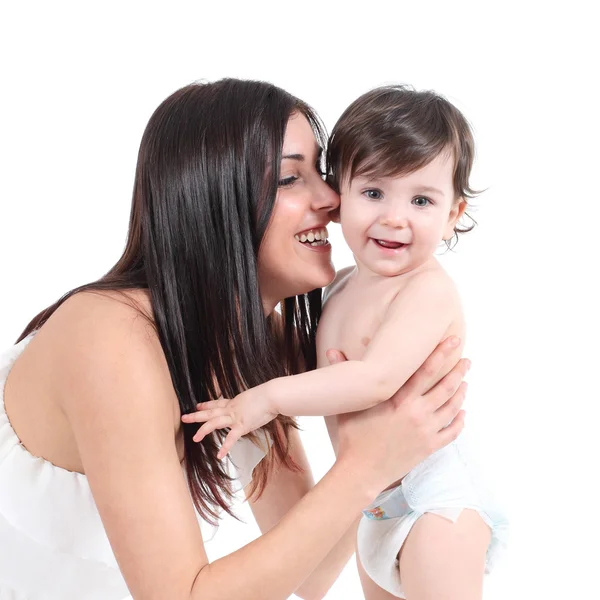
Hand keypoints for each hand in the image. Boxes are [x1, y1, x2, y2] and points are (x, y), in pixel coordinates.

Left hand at [181, 392, 277, 458]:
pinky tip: (219, 455)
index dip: (206, 405)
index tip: (197, 406)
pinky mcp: (242, 425)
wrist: (273, 395)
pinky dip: (225, 447)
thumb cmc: (269, 395)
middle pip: (210, 412)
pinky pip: (231, 438)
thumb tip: (252, 407)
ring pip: (214, 423)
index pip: (217, 403)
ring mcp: (236, 417)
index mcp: (235, 402)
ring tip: (194, 438)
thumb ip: (250, 404)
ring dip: (203, 430)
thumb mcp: (255, 398)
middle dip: (196, 415)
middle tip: (184, 417)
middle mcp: (232, 409)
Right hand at [328, 336, 468, 499]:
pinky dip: (460, 420)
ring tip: (465, 382)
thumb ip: (343, 374)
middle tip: (467, 360)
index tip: (453, 341)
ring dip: (461, 392)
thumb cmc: (352, 437)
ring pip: (452, 407)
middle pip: (445, 386)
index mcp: (398, 399)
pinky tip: (462, 412)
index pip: (425, 370)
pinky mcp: (429, 447)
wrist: (361, 472)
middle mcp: (416, 412)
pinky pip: (452, 432)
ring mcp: (425, 431)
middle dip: (458, 371)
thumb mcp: (349, 404)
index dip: (441, 354)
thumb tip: (332, 350)